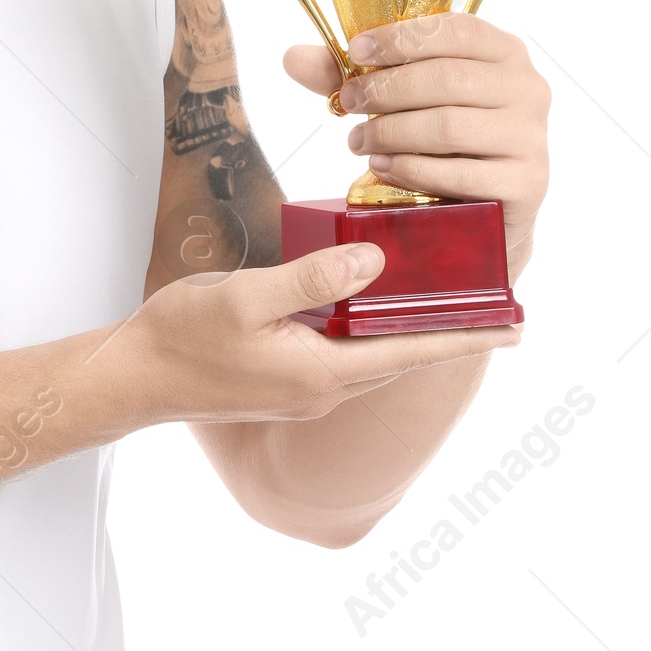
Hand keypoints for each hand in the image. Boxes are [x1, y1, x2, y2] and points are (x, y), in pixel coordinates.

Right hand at [125, 241, 519, 423]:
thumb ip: (310, 279)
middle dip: (446, 331)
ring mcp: (301, 389)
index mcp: (321, 371)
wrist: (134, 377)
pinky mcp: (282, 381)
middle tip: (492, 306)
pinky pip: (343, 354)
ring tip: (439, 302)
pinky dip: (367, 331)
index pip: (411, 350)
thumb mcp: (245, 297)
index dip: (464, 337)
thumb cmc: (183, 336)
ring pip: (372, 356)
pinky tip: (365, 306)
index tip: (516, 326)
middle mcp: (321, 388)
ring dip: (407, 331)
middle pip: (400, 356)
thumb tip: (374, 261)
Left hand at [284, 13, 550, 270]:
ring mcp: (531, 137)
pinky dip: (412, 168)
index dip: (401, 36)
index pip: (455, 28)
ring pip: (449, 125)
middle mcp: (527, 88)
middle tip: (349, 104)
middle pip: (446, 78)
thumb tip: (291, 57)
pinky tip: (382, 168)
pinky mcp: (528, 183)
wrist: (481, 209)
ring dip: (391, 132)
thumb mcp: (396, 99)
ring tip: (358, 142)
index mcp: (502, 52)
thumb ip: (349, 74)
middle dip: (385, 90)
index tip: (355, 51)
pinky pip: (461, 173)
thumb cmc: (438, 140)